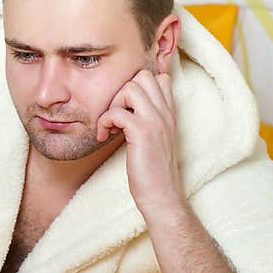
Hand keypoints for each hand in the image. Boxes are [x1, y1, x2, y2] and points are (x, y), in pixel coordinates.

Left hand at [96, 69, 185, 220]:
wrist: (162, 196)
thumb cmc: (153, 172)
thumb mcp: (153, 140)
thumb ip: (145, 121)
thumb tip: (124, 110)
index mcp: (169, 113)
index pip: (159, 77)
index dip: (137, 87)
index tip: (126, 108)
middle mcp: (165, 113)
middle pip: (142, 76)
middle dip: (122, 92)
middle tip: (115, 116)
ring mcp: (155, 121)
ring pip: (130, 88)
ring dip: (112, 105)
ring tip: (110, 126)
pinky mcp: (142, 133)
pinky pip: (117, 112)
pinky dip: (104, 121)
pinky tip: (104, 136)